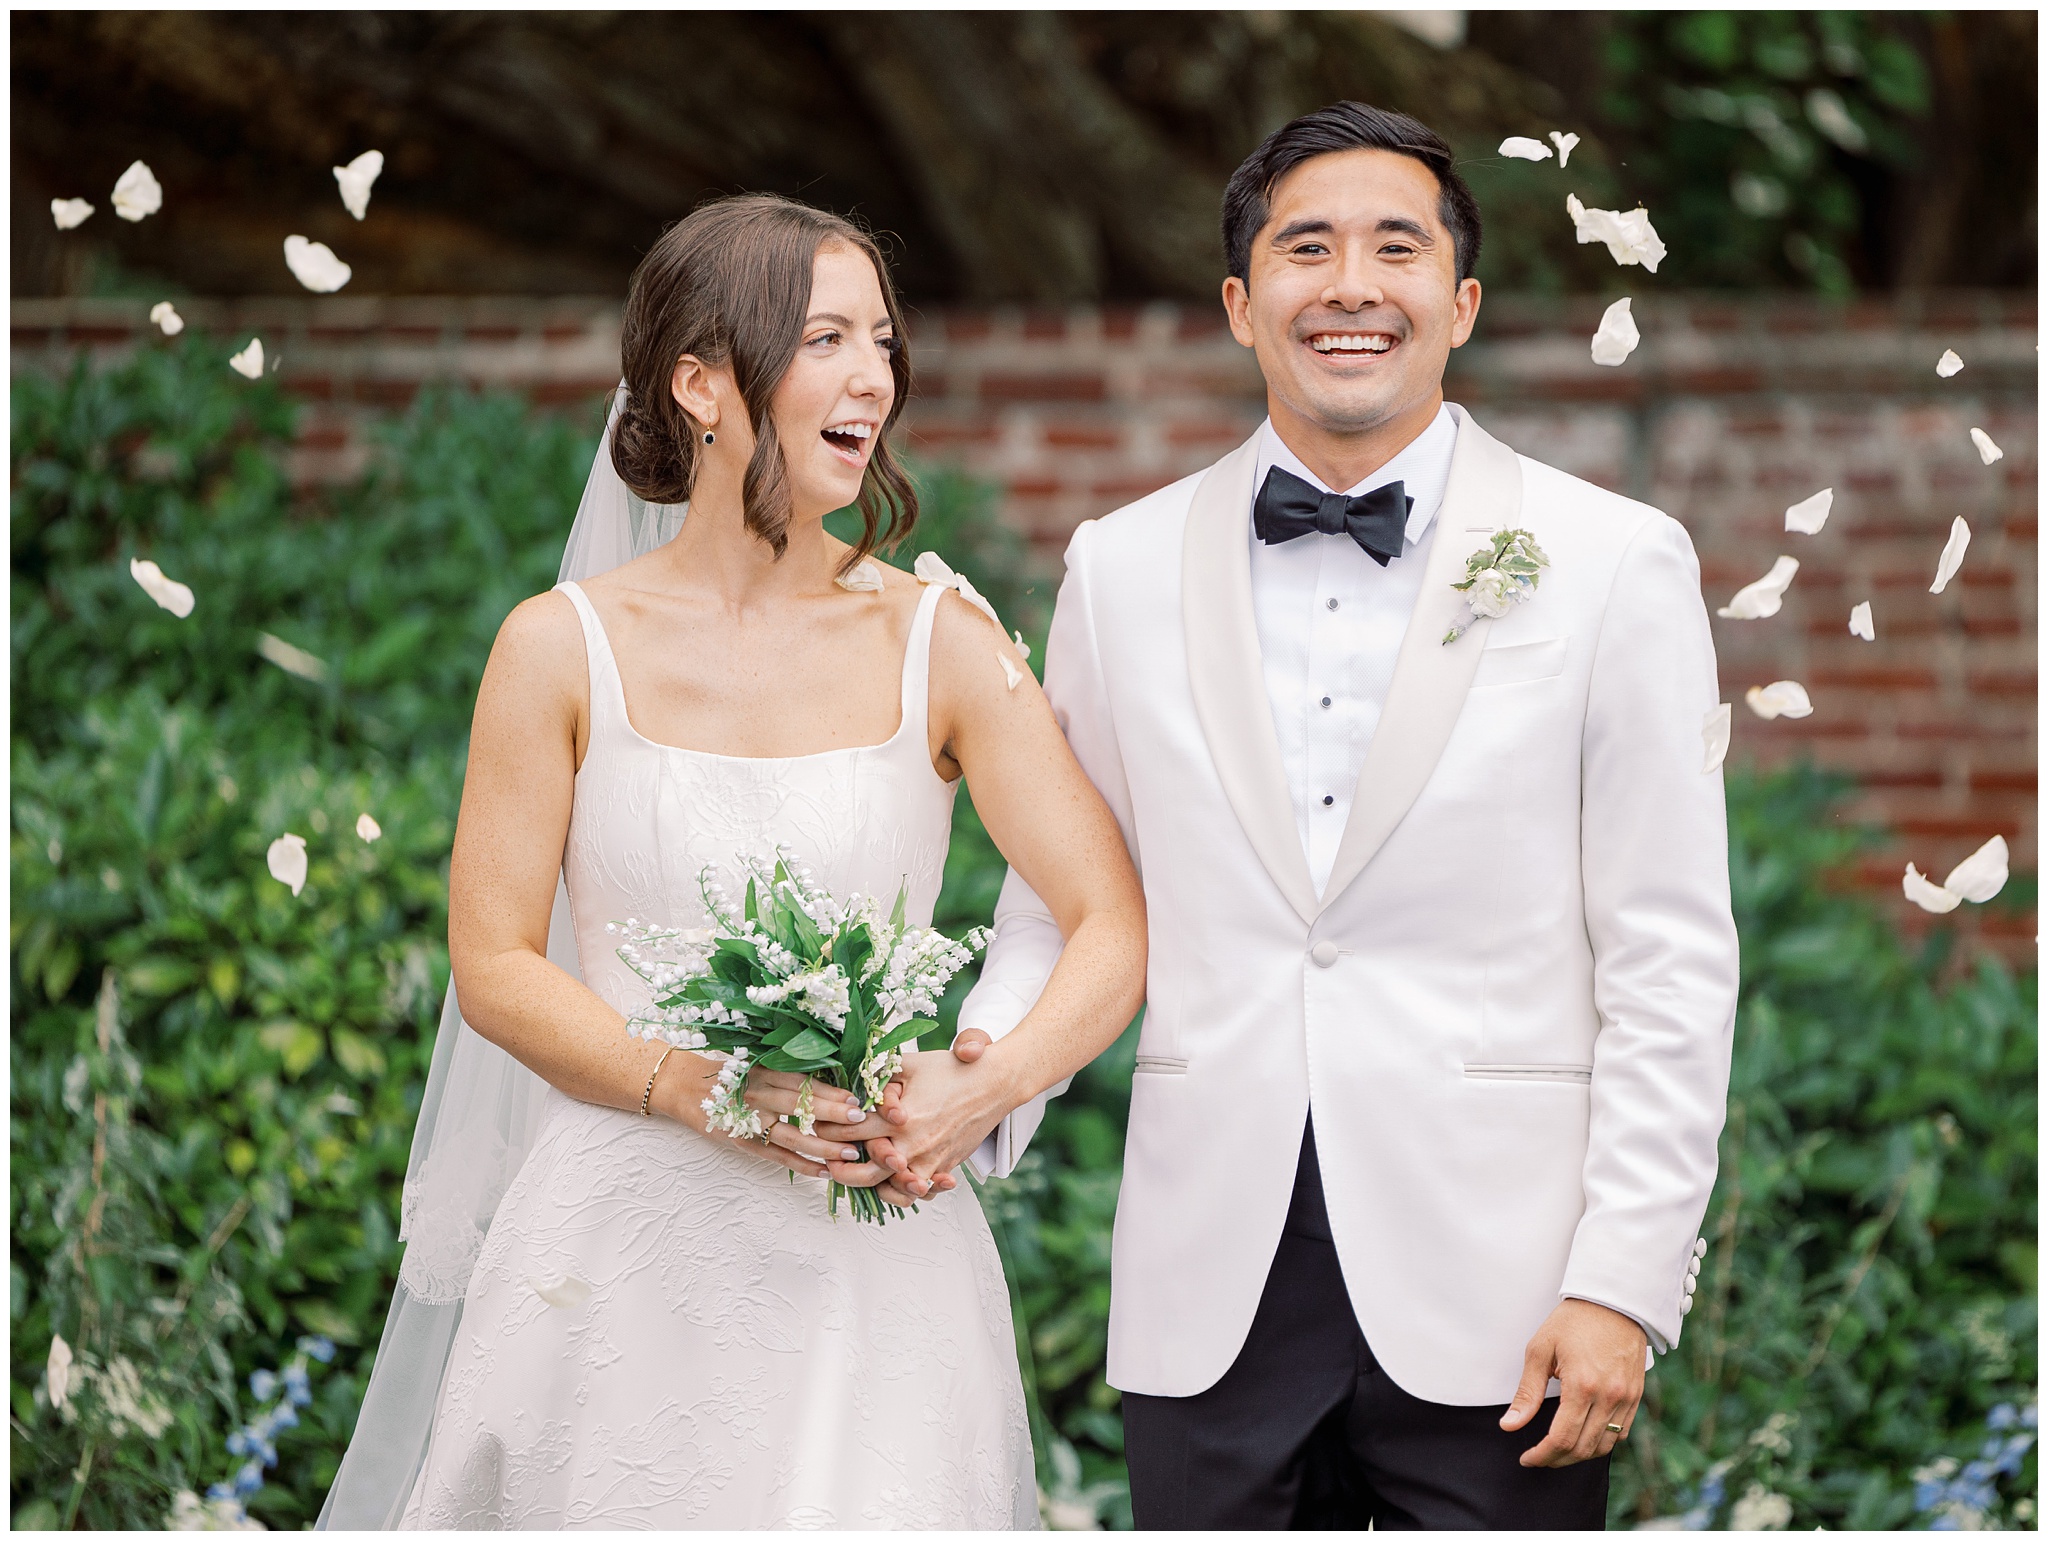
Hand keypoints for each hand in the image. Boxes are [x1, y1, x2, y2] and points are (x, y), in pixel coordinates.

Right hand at [682, 1065, 889, 1189]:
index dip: (831, 1092)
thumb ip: (787, 1074)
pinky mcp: (744, 1143)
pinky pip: (778, 1157)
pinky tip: (824, 1172)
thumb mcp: (758, 1065)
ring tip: (850, 1153)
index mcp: (765, 1071)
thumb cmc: (731, 1075)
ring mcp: (750, 1121)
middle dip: (834, 1115)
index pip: (803, 1083)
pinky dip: (802, 1166)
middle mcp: (758, 1095)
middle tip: (861, 1122)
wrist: (686, 1088)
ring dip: (824, 1147)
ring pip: (792, 1137)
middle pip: (801, 1106)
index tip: (857, 1100)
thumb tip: (833, 1083)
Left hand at [845, 1029, 993, 1204]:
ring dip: (873, 1188)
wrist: (995, 1083)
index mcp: (899, 1118)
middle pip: (866, 1172)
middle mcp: (912, 1145)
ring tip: (858, 1178)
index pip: (851, 1132)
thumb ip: (878, 1075)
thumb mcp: (909, 1064)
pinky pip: (920, 1193)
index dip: (828, 1130)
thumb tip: (853, 1086)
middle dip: (842, 1171)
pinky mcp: (945, 1167)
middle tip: (830, 1164)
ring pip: (893, 1191)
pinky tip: (891, 1184)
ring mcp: (930, 1160)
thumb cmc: (951, 1070)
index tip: (818, 1128)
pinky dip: (904, 1194)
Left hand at [1501, 1299, 1646, 1466]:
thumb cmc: (1573, 1321)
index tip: (1527, 1458)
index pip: (1562, 1438)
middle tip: (1538, 1457)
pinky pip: (1621, 1434)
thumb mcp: (1540, 1350)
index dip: (1542, 1455)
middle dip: (1557, 1460)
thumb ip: (1526, 1393)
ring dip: (1579, 1455)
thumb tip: (1509, 1426)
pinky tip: (1583, 1437)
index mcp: (1582, 1385)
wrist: (1613, 1301)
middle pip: (1583, 1448)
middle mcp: (1609, 1397)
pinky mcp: (1636, 1396)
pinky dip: (1601, 1443)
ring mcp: (1626, 1399)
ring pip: (1604, 1447)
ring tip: (1557, 1451)